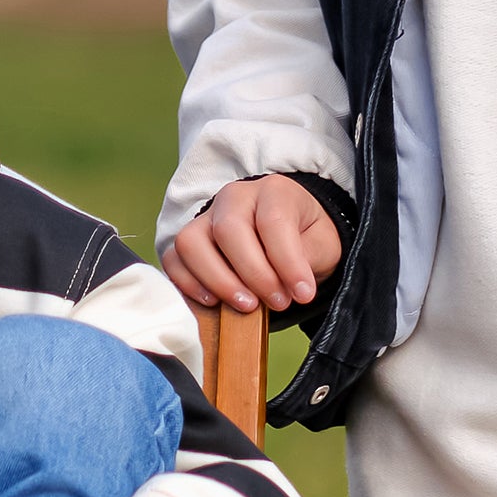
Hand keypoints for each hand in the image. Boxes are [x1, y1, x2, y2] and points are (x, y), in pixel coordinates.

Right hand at [160, 175, 343, 315]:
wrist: (288, 232)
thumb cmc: (305, 236)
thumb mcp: (322, 243)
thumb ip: (309, 259)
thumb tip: (291, 286)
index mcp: (273, 191)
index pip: (273, 221)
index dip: (287, 262)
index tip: (303, 294)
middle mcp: (234, 197)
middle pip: (229, 230)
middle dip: (254, 274)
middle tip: (278, 302)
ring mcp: (206, 217)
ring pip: (192, 243)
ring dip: (218, 281)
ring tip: (246, 306)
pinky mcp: (189, 241)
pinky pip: (174, 259)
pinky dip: (188, 284)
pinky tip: (215, 302)